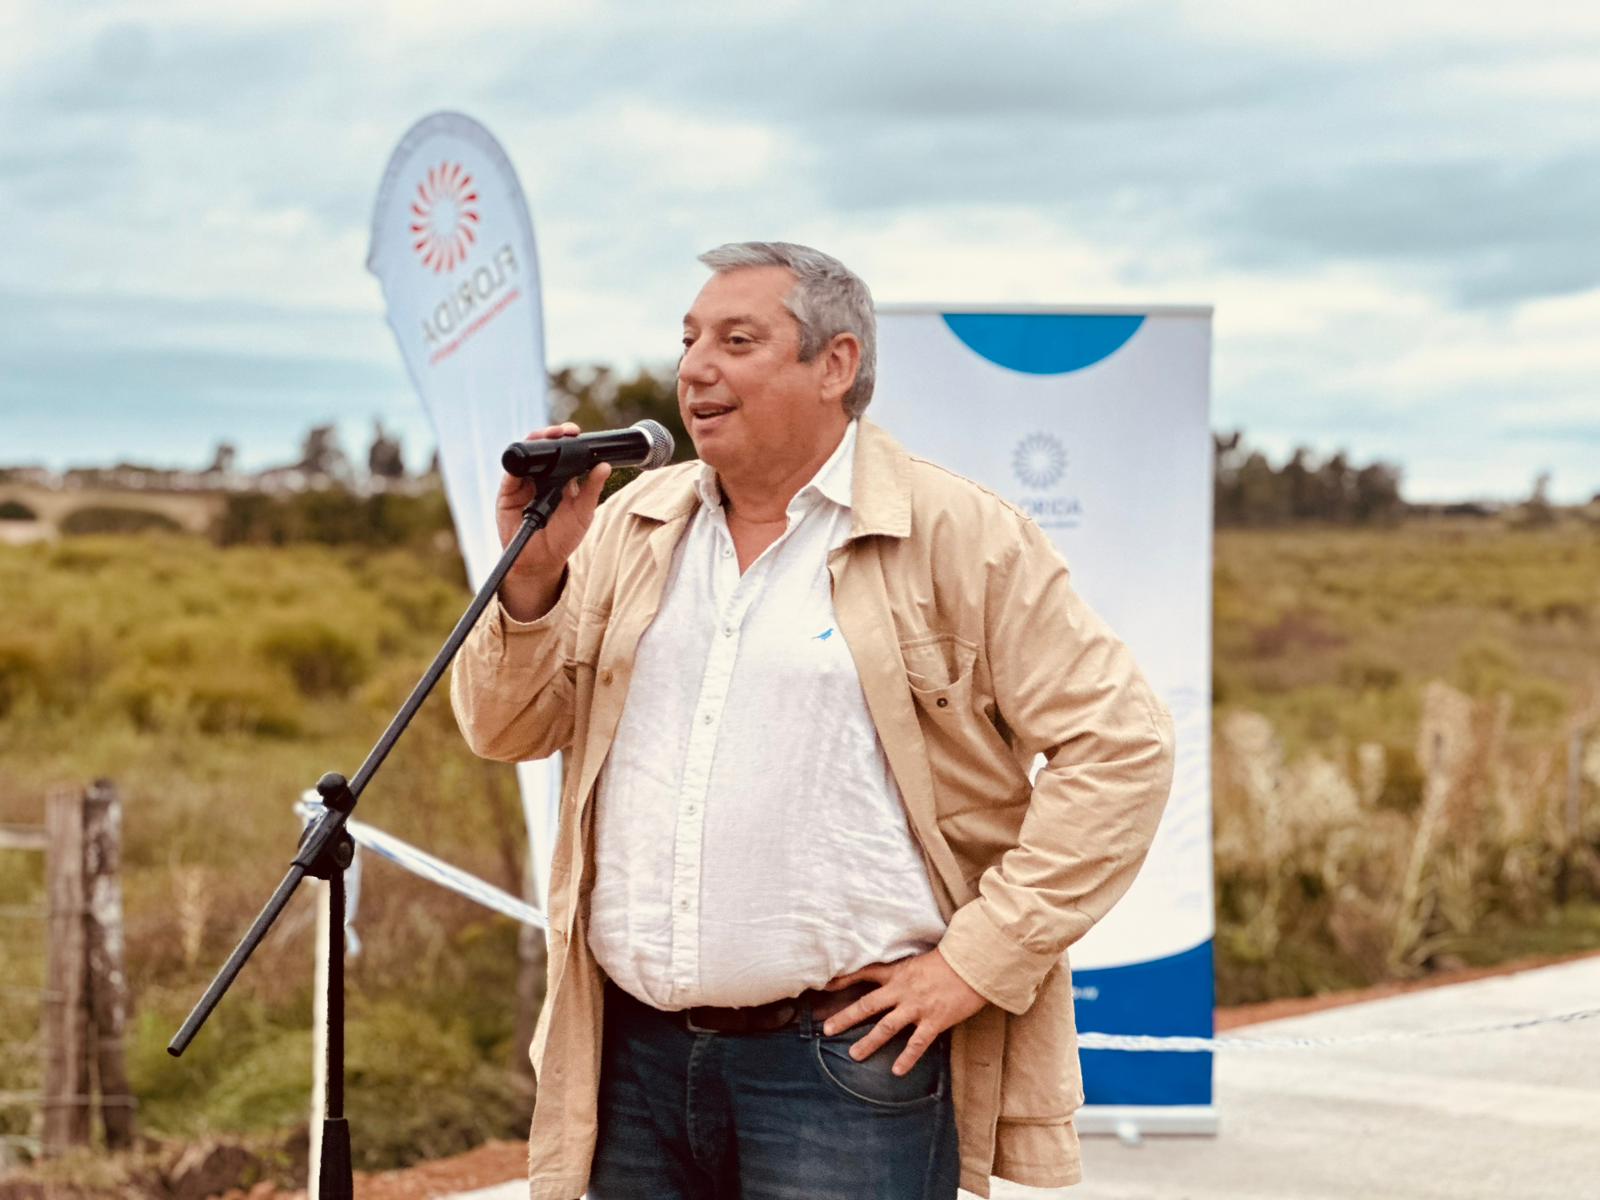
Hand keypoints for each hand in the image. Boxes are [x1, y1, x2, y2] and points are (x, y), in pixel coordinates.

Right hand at [495, 424, 611, 619]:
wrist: (540, 561)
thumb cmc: (563, 537)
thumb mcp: (583, 513)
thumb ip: (592, 489)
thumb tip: (604, 466)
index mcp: (560, 478)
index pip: (562, 452)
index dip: (568, 439)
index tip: (575, 432)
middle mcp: (541, 476)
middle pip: (543, 447)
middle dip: (551, 434)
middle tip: (564, 432)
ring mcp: (523, 482)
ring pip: (526, 454)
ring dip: (534, 441)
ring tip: (547, 437)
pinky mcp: (507, 492)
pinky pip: (510, 473)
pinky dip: (517, 464)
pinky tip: (527, 459)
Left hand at [820, 949, 986, 1075]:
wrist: (974, 963)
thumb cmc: (951, 958)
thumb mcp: (920, 958)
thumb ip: (904, 969)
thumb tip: (894, 976)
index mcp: (898, 973)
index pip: (864, 973)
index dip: (843, 980)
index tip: (824, 986)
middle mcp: (902, 990)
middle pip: (867, 1005)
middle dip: (846, 1017)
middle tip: (827, 1030)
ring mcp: (917, 1007)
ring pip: (886, 1027)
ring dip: (869, 1042)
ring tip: (854, 1055)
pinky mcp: (934, 1020)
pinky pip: (917, 1043)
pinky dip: (906, 1058)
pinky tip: (896, 1071)